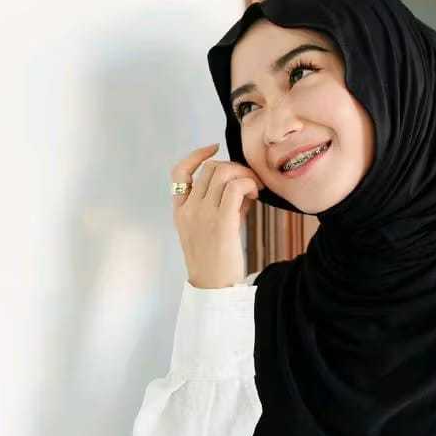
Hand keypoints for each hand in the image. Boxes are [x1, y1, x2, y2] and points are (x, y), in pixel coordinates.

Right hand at [171, 143, 264, 288]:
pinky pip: (235, 187)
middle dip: (234, 167)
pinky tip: (255, 195)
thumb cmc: (215, 262)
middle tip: (250, 180)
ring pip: (223, 172)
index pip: (179, 171)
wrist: (213, 288)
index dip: (197, 154)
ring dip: (244, 174)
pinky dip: (248, 184)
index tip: (214, 147)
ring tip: (255, 189)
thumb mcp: (211, 230)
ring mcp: (203, 214)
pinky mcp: (221, 222)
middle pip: (210, 168)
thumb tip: (242, 189)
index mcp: (180, 211)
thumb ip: (222, 207)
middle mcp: (188, 209)